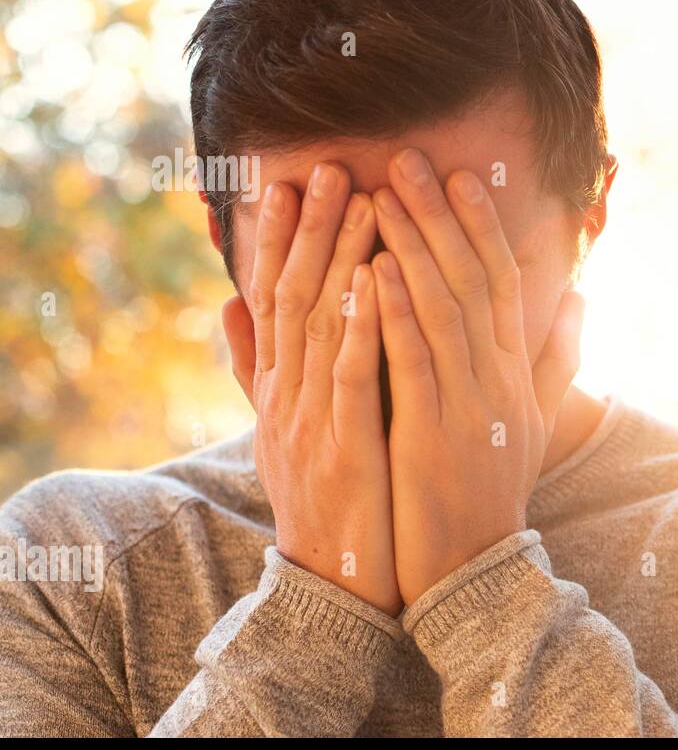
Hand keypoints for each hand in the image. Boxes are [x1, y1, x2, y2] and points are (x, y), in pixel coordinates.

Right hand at [222, 163, 401, 616]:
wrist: (334, 583)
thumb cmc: (321, 498)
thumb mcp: (277, 428)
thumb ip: (253, 367)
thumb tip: (225, 304)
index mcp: (281, 387)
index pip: (276, 297)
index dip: (281, 238)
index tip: (292, 181)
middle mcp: (289, 395)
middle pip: (295, 297)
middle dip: (312, 230)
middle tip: (330, 166)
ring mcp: (313, 421)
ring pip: (324, 326)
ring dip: (341, 259)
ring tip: (361, 200)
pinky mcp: (344, 449)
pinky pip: (353, 378)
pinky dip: (364, 327)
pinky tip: (379, 282)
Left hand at [370, 148, 582, 603]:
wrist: (476, 569)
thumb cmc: (495, 488)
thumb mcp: (538, 419)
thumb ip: (560, 357)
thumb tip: (583, 296)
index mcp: (515, 370)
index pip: (501, 282)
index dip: (481, 226)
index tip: (460, 175)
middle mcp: (497, 378)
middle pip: (470, 280)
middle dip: (439, 217)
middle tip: (409, 159)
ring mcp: (467, 404)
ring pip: (442, 310)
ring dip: (413, 247)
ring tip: (384, 193)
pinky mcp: (430, 434)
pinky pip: (412, 363)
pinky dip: (394, 314)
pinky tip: (373, 270)